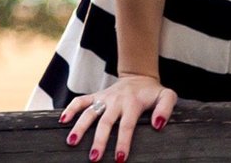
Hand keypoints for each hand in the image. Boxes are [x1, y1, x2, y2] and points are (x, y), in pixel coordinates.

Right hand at [58, 74, 177, 162]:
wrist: (139, 76)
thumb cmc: (153, 92)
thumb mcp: (167, 95)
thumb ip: (165, 108)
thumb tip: (158, 125)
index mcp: (133, 103)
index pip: (127, 125)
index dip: (123, 142)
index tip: (120, 158)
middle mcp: (116, 100)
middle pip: (105, 122)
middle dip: (99, 140)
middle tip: (94, 158)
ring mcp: (104, 98)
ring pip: (89, 112)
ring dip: (80, 126)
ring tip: (72, 142)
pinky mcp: (96, 96)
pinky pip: (81, 100)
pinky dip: (71, 108)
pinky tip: (63, 121)